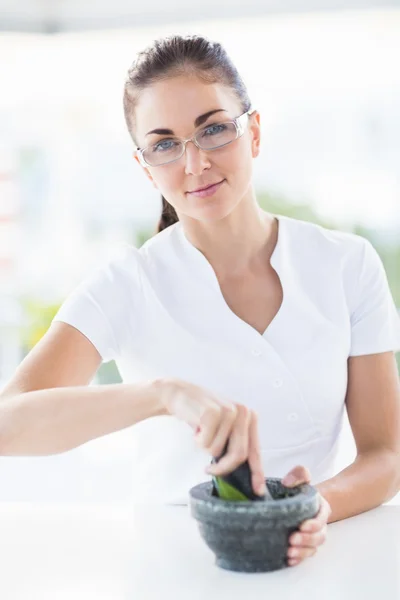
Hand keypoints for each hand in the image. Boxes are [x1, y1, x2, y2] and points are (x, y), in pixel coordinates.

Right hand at [154, 377, 265, 496]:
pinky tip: (196, 426)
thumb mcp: (224, 428)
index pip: (255, 450)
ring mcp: (228, 411)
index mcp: (250, 417)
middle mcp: (243, 412)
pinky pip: (205, 443)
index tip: (258, 490)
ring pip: (218, 451)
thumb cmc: (202, 415)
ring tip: (202, 431)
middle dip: (222, 467)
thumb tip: (241, 474)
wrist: (180, 394)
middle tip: (209, 469)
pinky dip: (197, 440)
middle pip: (238, 455)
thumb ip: (235, 444)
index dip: (256, 472)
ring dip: (205, 446)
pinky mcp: (213, 412)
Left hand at [282, 465, 331, 566]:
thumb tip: (287, 482)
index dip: (313, 524)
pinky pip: (305, 555)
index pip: (321, 519)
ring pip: (313, 548)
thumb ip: (299, 474)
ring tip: (289, 552)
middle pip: (319, 537)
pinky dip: (298, 559)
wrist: (295, 498)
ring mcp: (312, 536)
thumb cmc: (298, 488)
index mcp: (321, 509)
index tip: (301, 525)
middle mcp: (320, 525)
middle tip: (292, 539)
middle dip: (307, 540)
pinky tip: (289, 560)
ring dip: (302, 552)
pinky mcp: (304, 545)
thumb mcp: (300, 476)